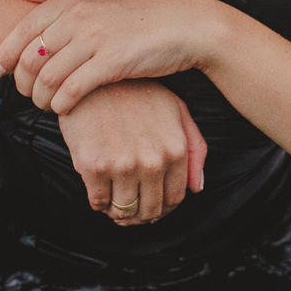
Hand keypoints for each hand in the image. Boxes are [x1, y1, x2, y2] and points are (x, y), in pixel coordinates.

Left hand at [0, 0, 219, 113]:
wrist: (186, 26)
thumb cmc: (141, 11)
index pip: (23, 29)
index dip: (5, 54)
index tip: (0, 71)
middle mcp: (80, 14)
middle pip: (31, 57)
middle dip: (22, 82)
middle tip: (27, 94)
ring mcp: (96, 38)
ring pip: (47, 78)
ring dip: (40, 98)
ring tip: (45, 105)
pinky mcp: (112, 63)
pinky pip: (71, 91)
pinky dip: (61, 104)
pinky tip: (65, 109)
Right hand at [58, 79, 206, 224]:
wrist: (94, 76)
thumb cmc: (138, 91)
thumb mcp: (176, 110)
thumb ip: (194, 147)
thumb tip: (197, 187)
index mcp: (175, 150)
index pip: (175, 198)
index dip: (164, 207)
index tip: (154, 205)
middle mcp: (151, 161)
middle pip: (150, 209)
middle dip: (143, 215)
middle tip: (133, 209)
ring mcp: (121, 164)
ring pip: (124, 210)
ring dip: (120, 213)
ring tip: (116, 202)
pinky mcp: (92, 165)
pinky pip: (98, 202)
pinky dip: (100, 204)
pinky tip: (100, 192)